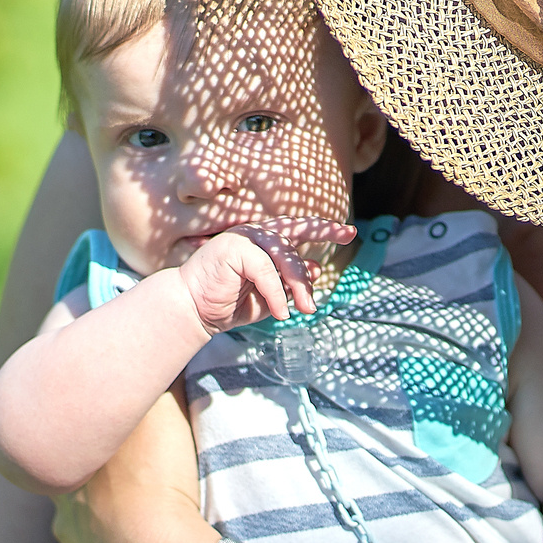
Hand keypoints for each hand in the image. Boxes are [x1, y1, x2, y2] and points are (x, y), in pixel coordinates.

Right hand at [174, 220, 354, 332]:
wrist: (193, 310)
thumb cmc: (227, 303)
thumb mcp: (268, 296)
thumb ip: (289, 283)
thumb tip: (317, 269)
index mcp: (263, 242)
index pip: (298, 230)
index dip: (323, 230)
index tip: (350, 232)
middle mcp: (255, 234)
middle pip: (295, 235)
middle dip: (320, 240)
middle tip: (340, 250)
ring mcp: (244, 237)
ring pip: (284, 256)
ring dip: (298, 284)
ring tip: (306, 309)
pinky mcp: (234, 247)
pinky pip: (266, 270)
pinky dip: (276, 293)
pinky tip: (280, 312)